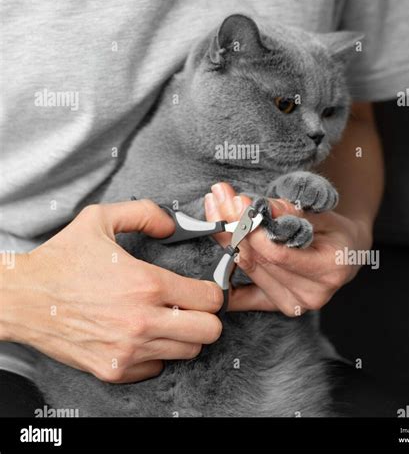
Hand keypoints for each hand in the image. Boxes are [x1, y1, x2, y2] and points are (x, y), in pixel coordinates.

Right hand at [0, 200, 222, 382]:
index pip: (210, 299)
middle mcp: (142, 320)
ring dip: (183, 335)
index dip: (211, 291)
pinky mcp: (114, 369)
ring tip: (165, 318)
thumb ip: (143, 213)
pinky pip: (156, 368)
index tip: (202, 288)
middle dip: (207, 317)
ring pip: (187, 352)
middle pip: (209, 332)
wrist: (22, 298)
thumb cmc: (61, 261)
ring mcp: (129, 350)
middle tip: (191, 306)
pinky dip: (156, 353)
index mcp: (145, 283)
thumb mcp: (100, 219)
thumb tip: (170, 225)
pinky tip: (142, 335)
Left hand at [204, 183, 371, 315]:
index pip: (278, 254)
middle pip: (259, 260)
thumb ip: (292, 211)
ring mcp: (293, 304)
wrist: (346, 253)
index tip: (237, 203)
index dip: (253, 230)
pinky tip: (210, 263)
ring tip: (215, 208)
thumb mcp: (322, 213)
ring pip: (248, 268)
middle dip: (234, 226)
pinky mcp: (277, 305)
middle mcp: (311, 294)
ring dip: (226, 238)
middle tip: (219, 198)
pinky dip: (225, 279)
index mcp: (328, 269)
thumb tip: (262, 207)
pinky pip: (243, 297)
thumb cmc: (334, 230)